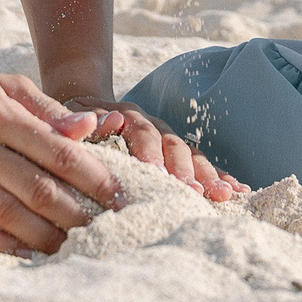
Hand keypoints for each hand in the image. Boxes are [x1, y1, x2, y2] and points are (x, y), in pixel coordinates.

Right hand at [0, 47, 134, 255]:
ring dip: (45, 235)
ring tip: (73, 248)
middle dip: (77, 214)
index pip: (58, 153)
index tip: (122, 200)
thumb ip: (49, 109)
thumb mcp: (5, 86)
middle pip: (36, 188)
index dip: (95, 179)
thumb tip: (91, 128)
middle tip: (106, 232)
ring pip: (6, 212)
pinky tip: (28, 254)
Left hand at [56, 91, 247, 201]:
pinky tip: (237, 190)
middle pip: (171, 143)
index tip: (158, 175)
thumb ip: (80, 123)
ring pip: (189, 152)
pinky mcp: (174, 151)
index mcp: (123, 115)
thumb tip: (109, 121)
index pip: (140, 132)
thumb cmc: (68, 126)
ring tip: (223, 195)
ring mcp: (164, 136)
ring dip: (206, 174)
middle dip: (184, 169)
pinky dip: (218, 174)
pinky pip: (199, 161)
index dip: (151, 153)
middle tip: (193, 193)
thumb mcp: (64, 120)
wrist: (80, 105)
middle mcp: (149, 123)